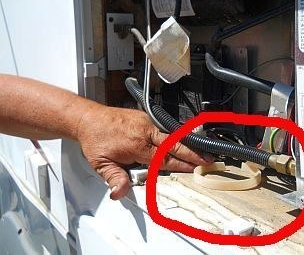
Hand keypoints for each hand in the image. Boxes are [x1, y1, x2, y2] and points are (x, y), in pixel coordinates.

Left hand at [77, 105, 212, 199]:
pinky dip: (176, 135)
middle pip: (174, 144)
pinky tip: (184, 140)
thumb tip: (119, 192)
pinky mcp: (145, 118)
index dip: (181, 164)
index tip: (194, 168)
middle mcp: (144, 132)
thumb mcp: (101, 163)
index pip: (163, 159)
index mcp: (136, 145)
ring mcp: (146, 122)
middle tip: (207, 159)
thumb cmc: (96, 139)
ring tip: (201, 151)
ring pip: (171, 134)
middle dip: (192, 152)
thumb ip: (113, 178)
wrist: (89, 118)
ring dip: (187, 143)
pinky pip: (164, 128)